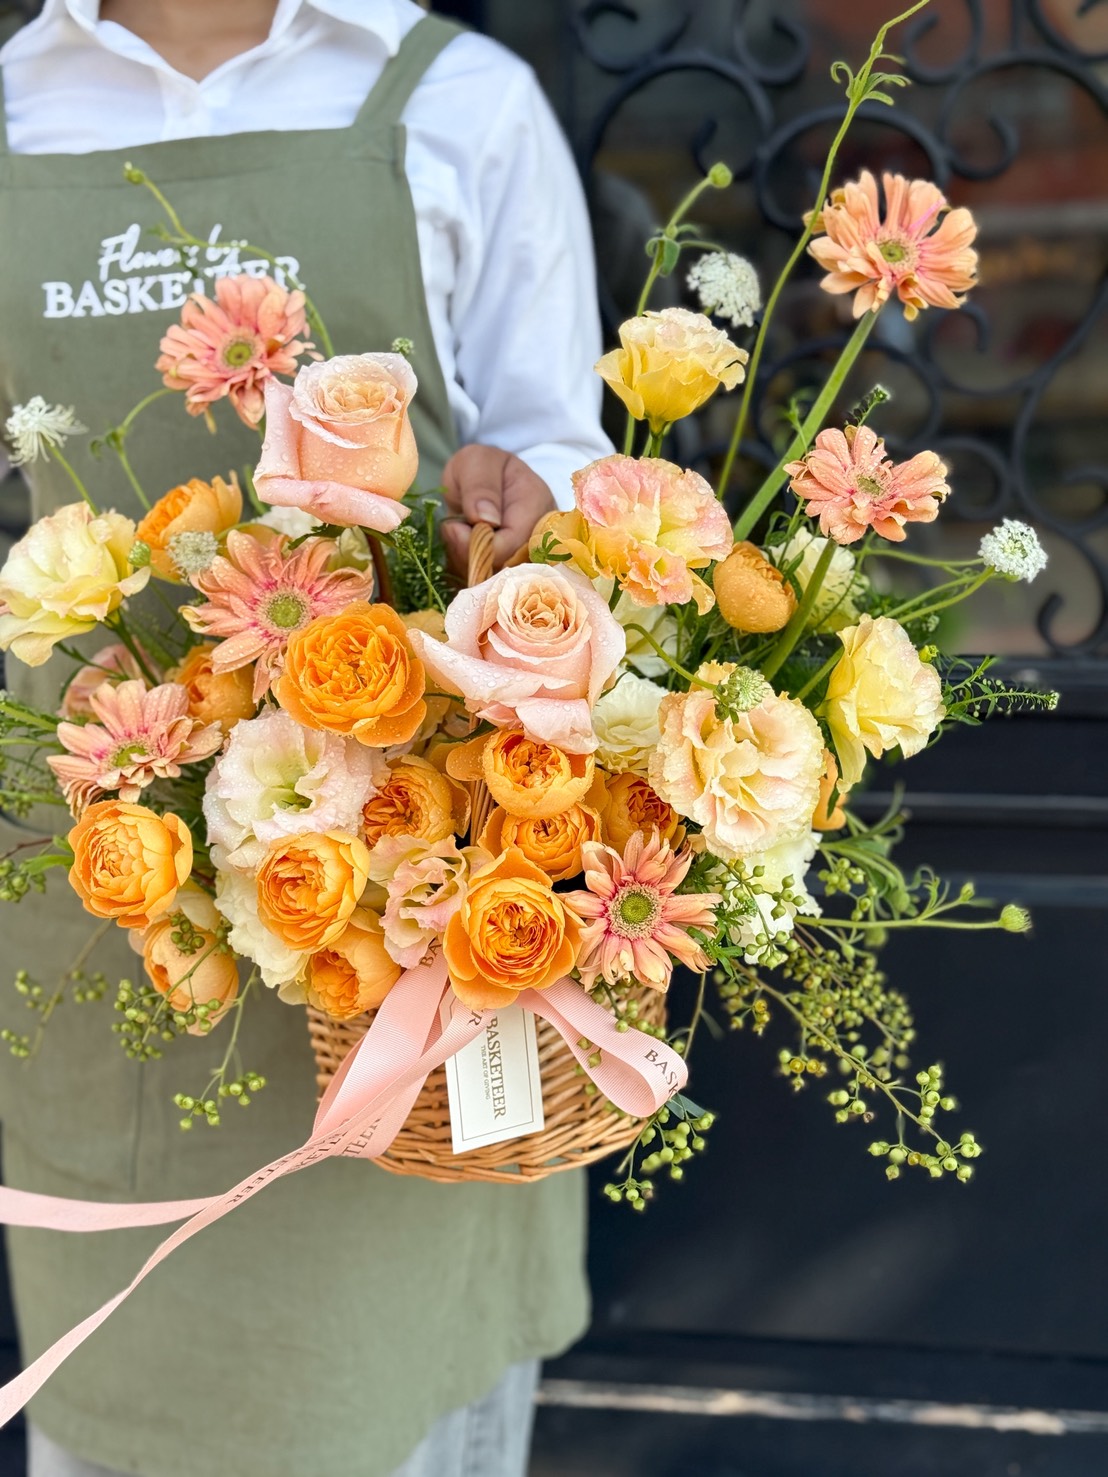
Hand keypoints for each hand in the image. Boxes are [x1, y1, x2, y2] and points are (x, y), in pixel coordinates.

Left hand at [441, 445, 555, 576]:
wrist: (490, 482)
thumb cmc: (484, 468)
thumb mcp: (478, 461)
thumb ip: (480, 485)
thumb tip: (485, 519)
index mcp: (537, 508)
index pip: (511, 546)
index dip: (479, 544)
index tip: (454, 527)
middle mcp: (540, 540)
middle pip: (505, 571)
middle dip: (470, 558)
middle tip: (453, 530)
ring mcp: (529, 560)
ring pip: (495, 583)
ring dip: (467, 564)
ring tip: (460, 533)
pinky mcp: (515, 574)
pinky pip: (488, 588)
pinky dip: (469, 571)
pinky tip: (464, 549)